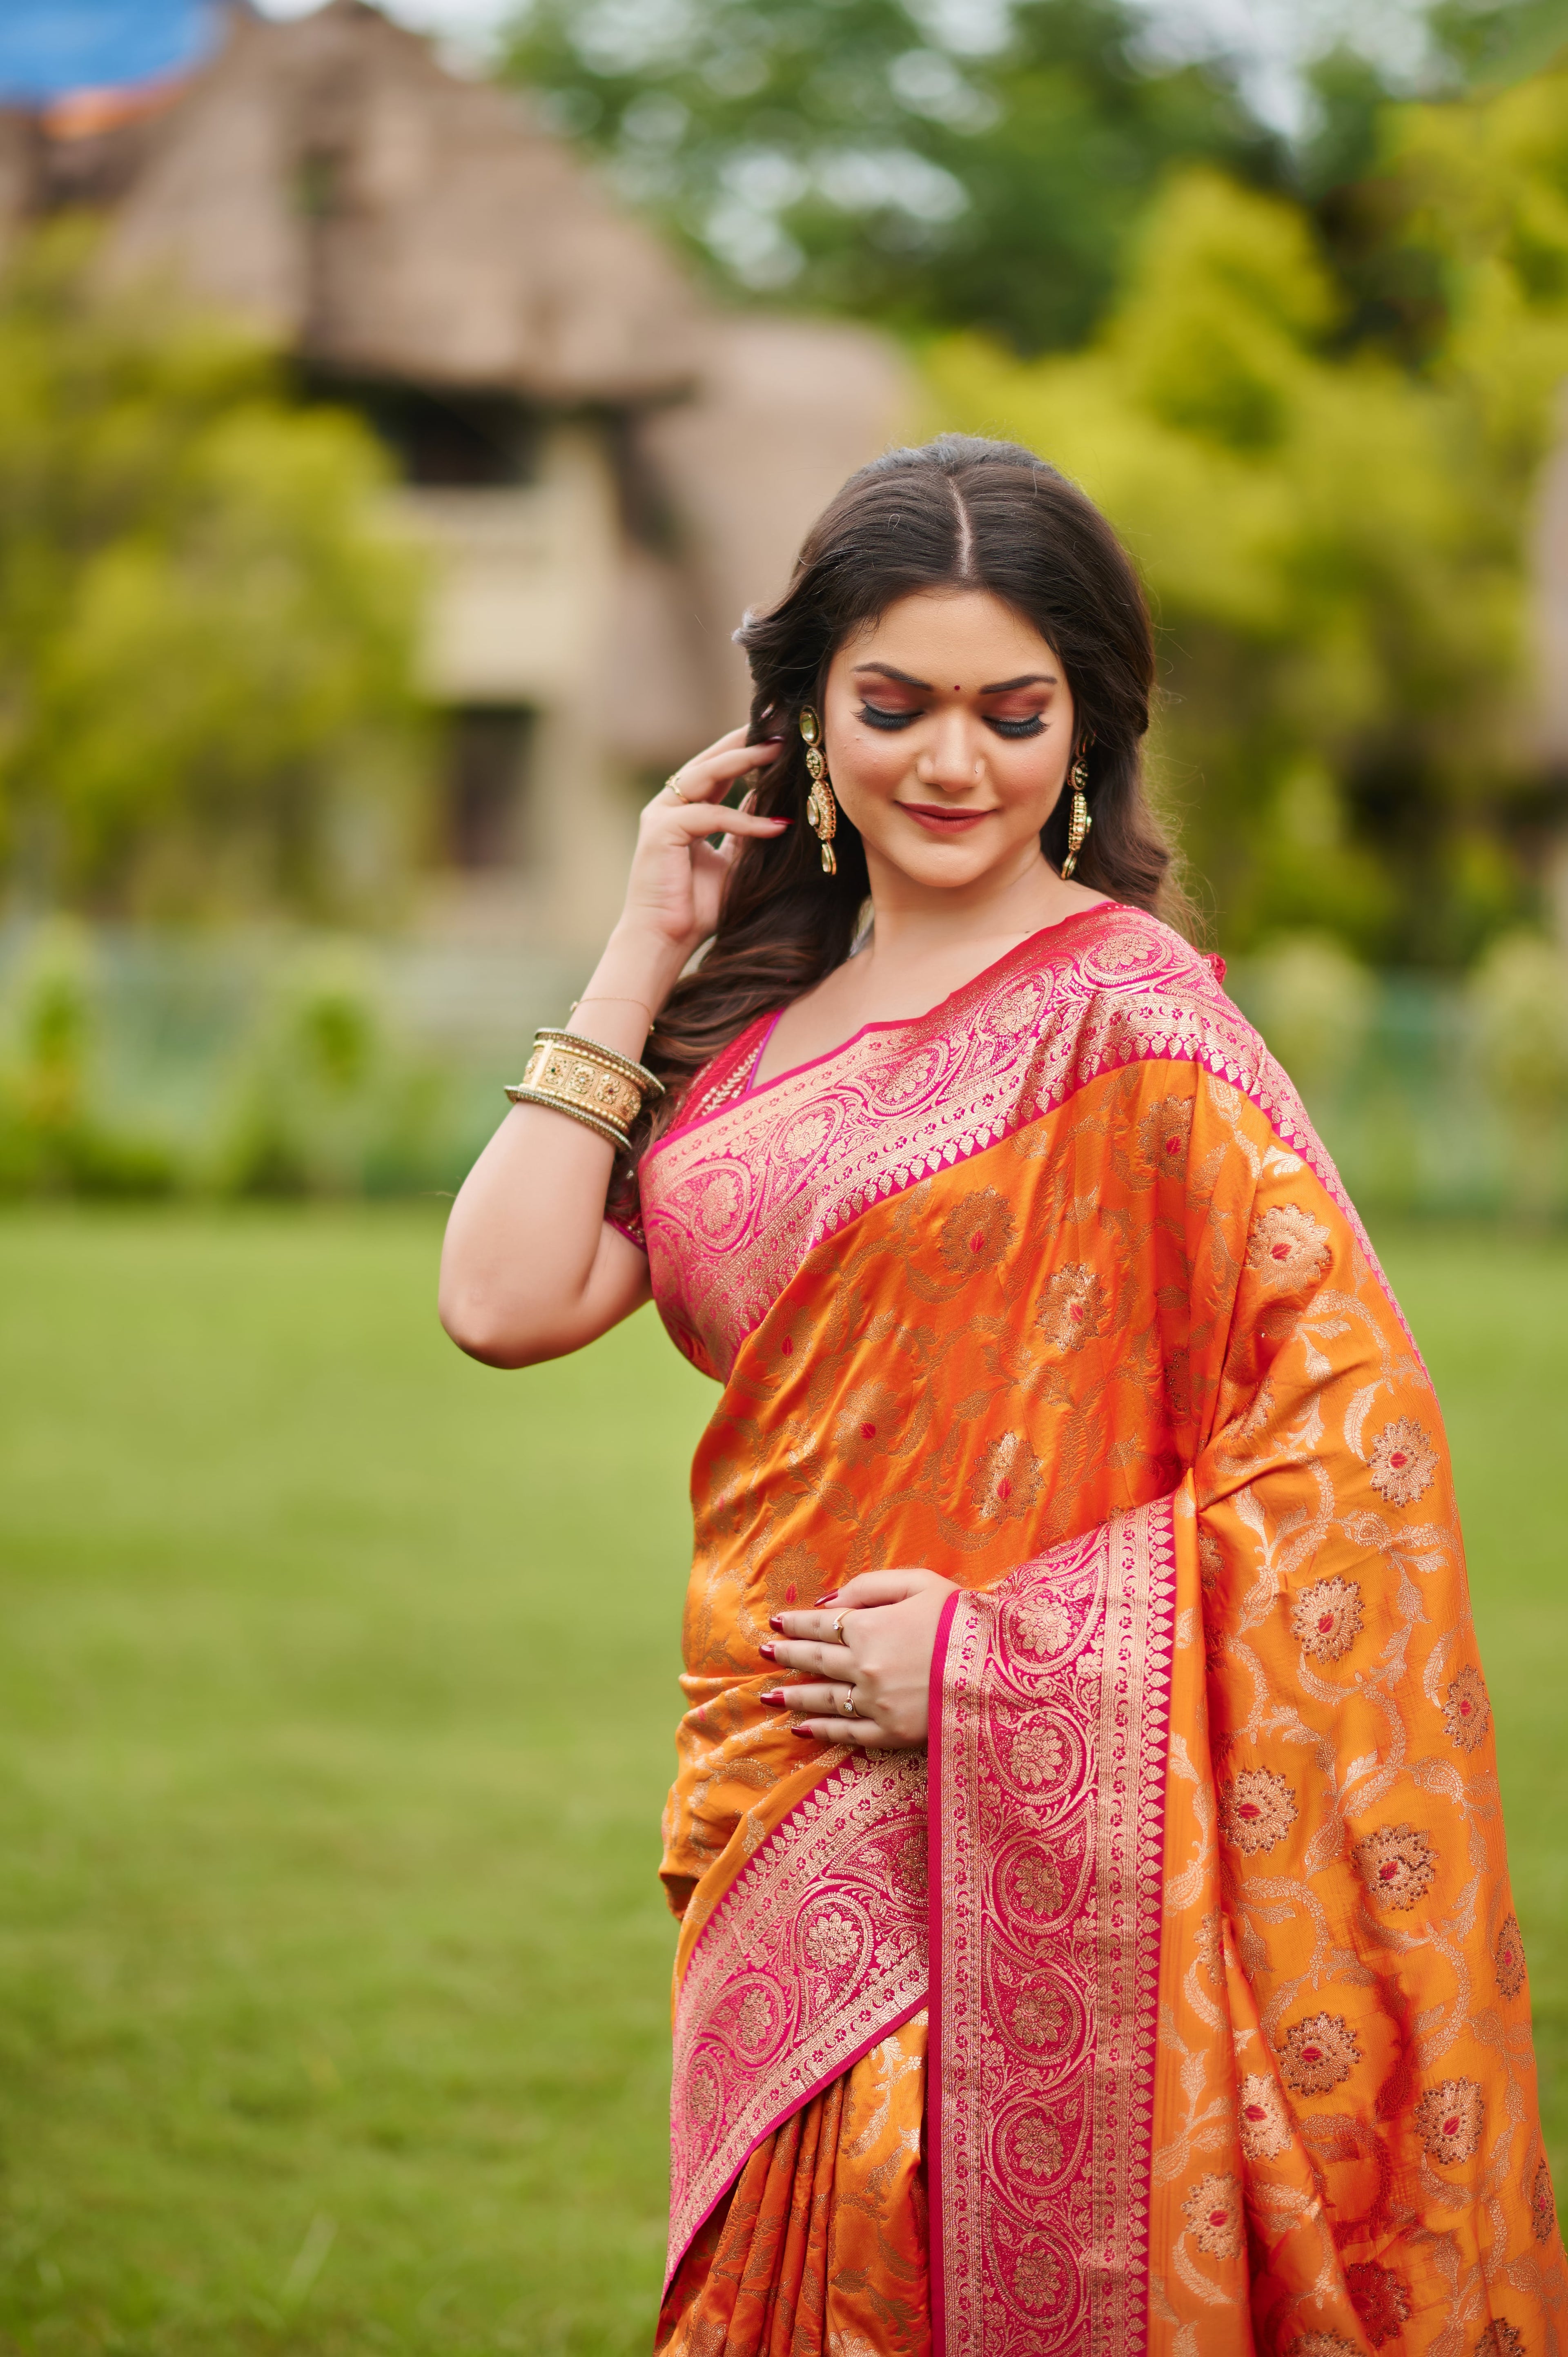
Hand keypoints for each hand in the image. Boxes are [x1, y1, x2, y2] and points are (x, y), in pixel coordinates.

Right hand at [615, 727, 786, 971]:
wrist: (663, 942)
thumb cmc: (695, 909)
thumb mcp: (732, 861)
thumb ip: (743, 831)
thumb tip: (767, 803)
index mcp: (683, 811)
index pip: (717, 771)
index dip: (745, 750)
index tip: (779, 735)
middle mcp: (669, 807)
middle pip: (710, 762)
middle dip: (745, 742)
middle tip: (780, 726)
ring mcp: (661, 816)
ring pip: (705, 776)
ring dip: (744, 762)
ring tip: (779, 753)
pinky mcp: (661, 831)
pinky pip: (710, 815)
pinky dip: (744, 821)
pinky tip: (775, 827)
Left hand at [760, 1569, 957, 1748]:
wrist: (1000, 1671)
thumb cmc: (963, 1620)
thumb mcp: (920, 1584)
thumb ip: (869, 1587)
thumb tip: (826, 1601)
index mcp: (869, 1628)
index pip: (820, 1624)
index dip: (796, 1622)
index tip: (777, 1622)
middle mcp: (863, 1667)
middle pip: (815, 1660)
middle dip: (787, 1655)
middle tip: (765, 1653)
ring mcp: (875, 1704)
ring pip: (823, 1699)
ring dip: (794, 1695)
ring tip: (770, 1694)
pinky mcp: (891, 1733)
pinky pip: (847, 1734)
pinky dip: (821, 1731)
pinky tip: (802, 1730)